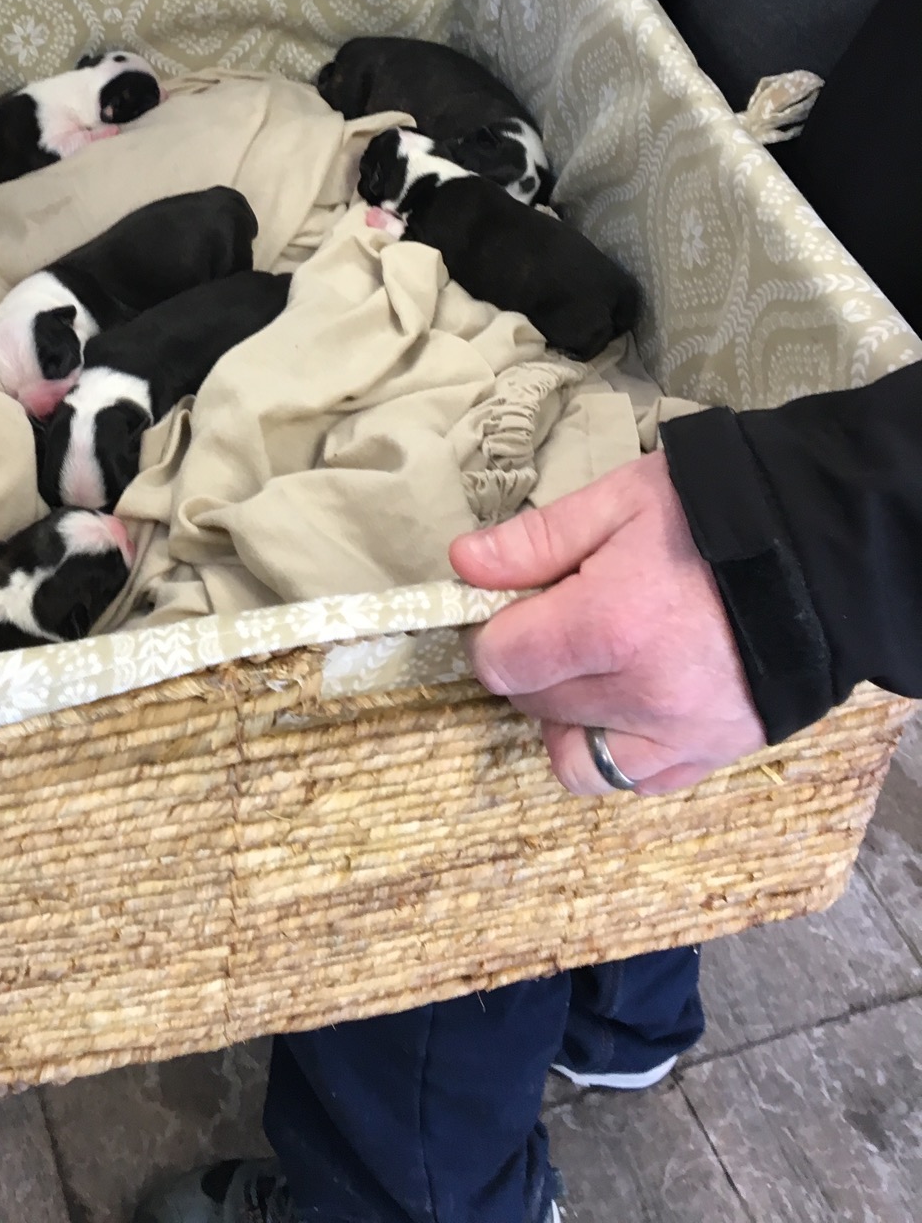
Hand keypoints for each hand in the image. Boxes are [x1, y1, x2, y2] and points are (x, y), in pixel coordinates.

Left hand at [449, 451, 765, 795]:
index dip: (489, 634)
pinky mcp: (713, 753)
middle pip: (534, 704)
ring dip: (563, 720)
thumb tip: (462, 564)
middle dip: (527, 666)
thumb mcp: (619, 502)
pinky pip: (635, 781)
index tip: (508, 610)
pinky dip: (615, 752)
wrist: (820, 555)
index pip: (501, 661)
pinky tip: (625, 704)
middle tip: (554, 624)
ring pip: (575, 760)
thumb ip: (536, 540)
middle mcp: (639, 692)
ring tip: (587, 671)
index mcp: (607, 623)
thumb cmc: (714, 516)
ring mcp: (680, 733)